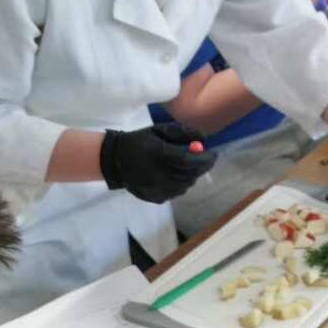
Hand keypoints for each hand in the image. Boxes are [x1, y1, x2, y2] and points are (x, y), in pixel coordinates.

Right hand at [98, 124, 217, 203]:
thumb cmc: (140, 142)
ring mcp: (154, 188)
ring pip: (185, 185)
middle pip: (189, 175)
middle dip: (202, 167)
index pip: (188, 160)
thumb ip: (182, 133)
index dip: (205, 158)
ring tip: (187, 166)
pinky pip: (175, 193)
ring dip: (191, 175)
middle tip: (206, 159)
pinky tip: (174, 175)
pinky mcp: (153, 197)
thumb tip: (204, 140)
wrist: (114, 160)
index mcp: (157, 154)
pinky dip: (180, 184)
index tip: (214, 153)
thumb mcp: (159, 130)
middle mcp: (156, 174)